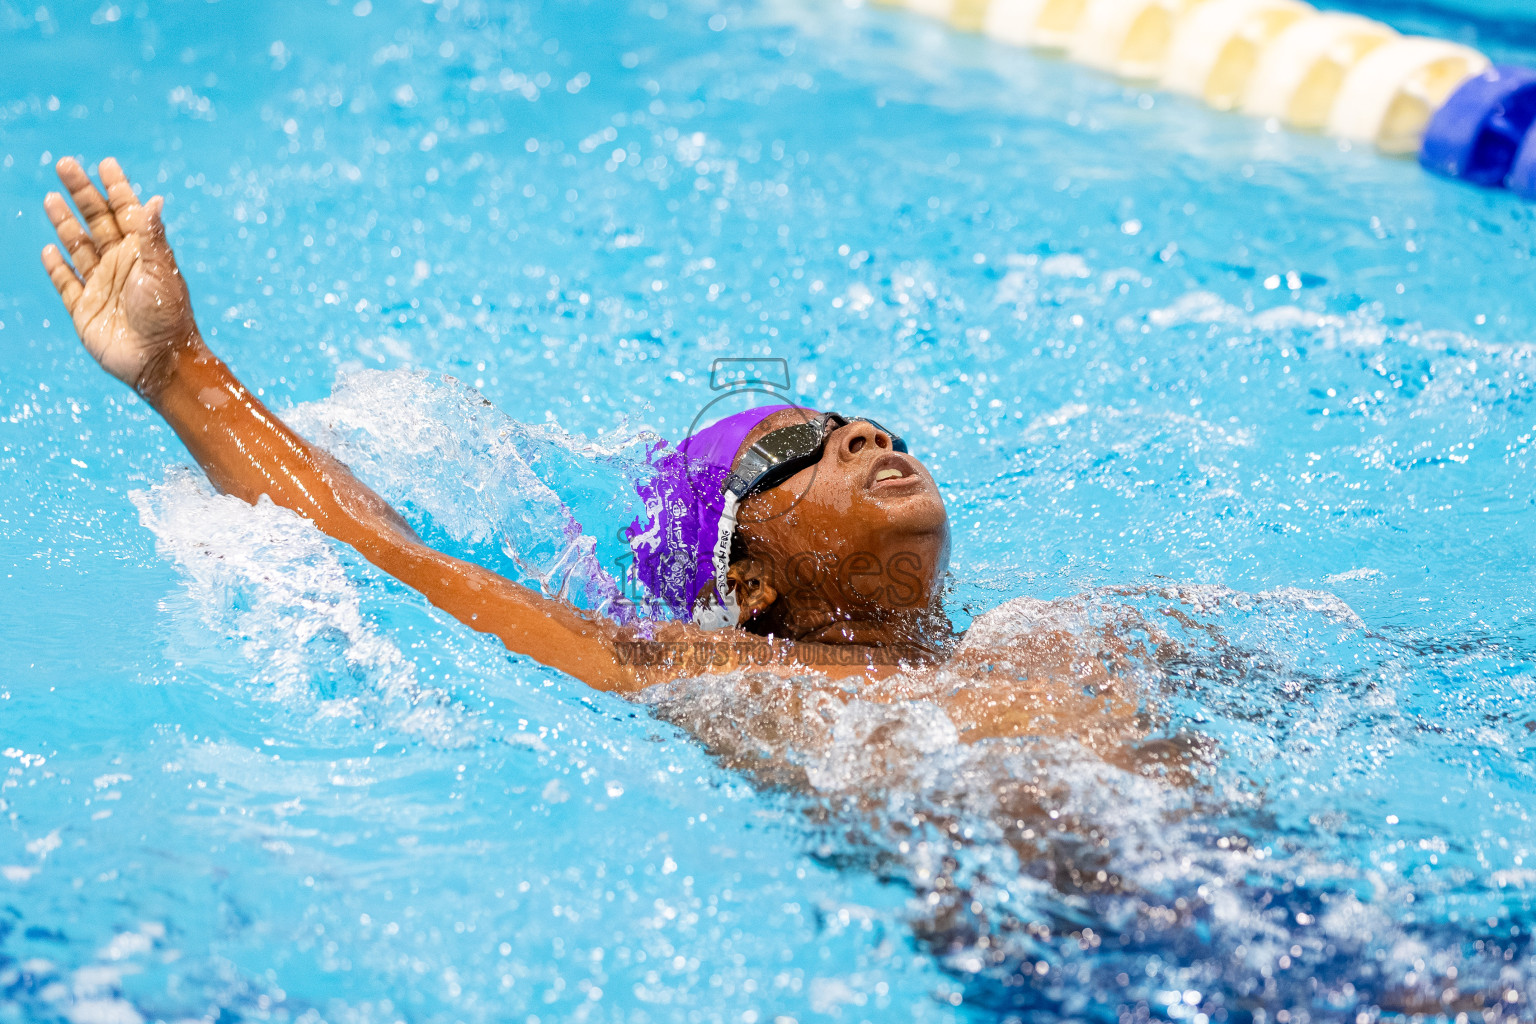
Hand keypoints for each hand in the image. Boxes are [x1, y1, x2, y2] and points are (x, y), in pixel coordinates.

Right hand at [41, 157, 197, 393]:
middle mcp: (122, 265)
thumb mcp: (161, 272)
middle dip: (82, 194)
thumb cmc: (167, 316)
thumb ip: (153, 237)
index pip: (127, 213)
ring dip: (65, 223)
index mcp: (144, 254)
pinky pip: (67, 283)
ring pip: (79, 247)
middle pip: (97, 221)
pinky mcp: (84, 309)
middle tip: (65, 164)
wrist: (159, 362)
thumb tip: (154, 199)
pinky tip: (49, 249)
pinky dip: (57, 266)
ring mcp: (102, 286)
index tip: (106, 163)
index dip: (117, 188)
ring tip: (52, 199)